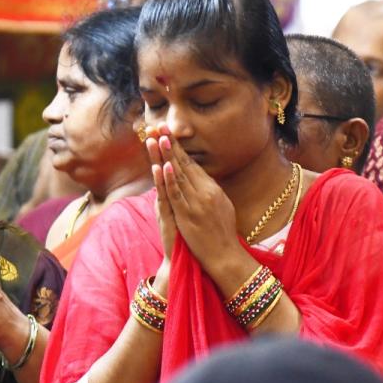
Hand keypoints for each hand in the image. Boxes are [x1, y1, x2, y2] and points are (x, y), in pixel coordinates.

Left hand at [146, 124, 240, 266]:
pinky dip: (169, 181)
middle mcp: (205, 192)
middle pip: (184, 164)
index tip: (166, 132)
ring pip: (178, 175)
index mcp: (212, 188)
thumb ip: (210, 192)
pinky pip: (176, 195)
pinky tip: (164, 167)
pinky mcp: (188, 216)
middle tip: (159, 125)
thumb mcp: (220, 206)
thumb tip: (202, 180)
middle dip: (170, 144)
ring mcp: (196, 203)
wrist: (225, 256)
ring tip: (157, 138)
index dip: (177, 147)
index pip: (191, 164)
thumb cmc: (222, 234)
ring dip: (167, 156)